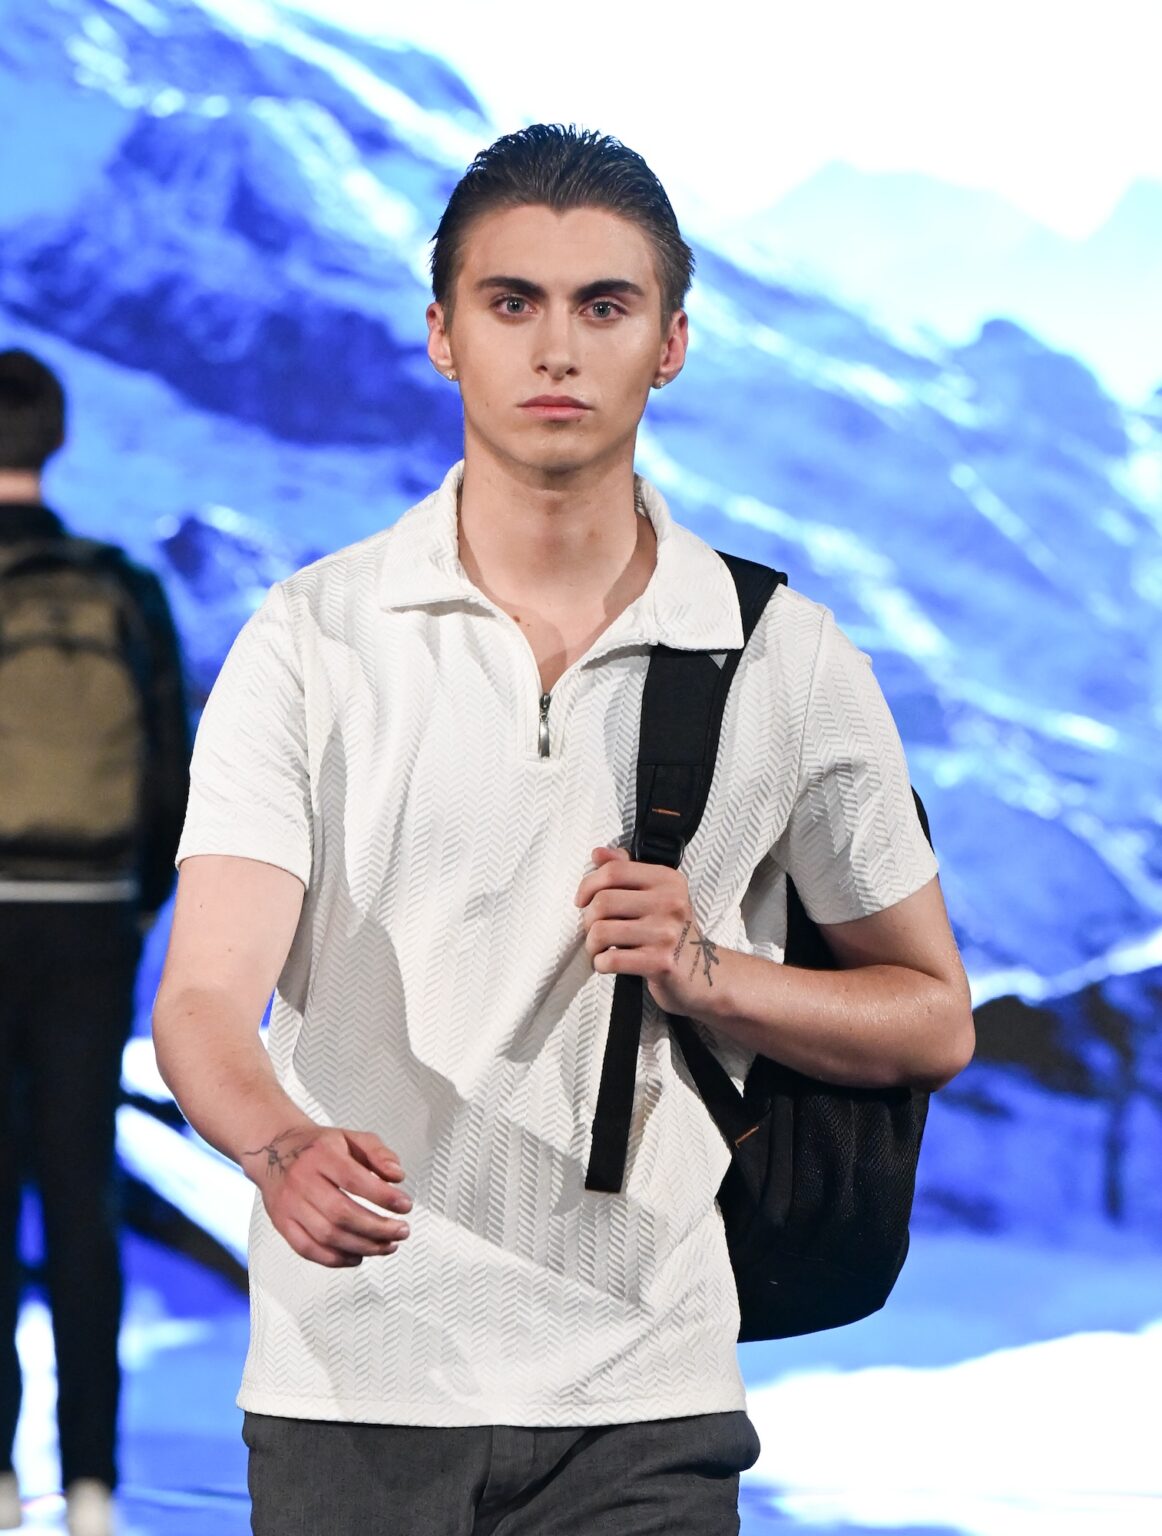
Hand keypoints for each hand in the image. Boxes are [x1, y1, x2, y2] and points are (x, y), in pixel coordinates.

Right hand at [240, 1124, 411, 1267]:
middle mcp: (302, 1180)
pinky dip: (336, 1259)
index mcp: (321, 1155)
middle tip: (401, 1231)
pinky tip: (358, 1256)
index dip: (383, 1196)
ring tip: (386, 1245)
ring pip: (327, 1235)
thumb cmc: (317, 1147)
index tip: (405, 1204)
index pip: (355, 1179)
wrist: (275, 1150)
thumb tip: (396, 1175)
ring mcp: (290, 1204)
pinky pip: (308, 1249)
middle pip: (341, 1213)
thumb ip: (378, 1153)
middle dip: (378, 1228)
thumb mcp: (351, 1138)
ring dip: (363, 1246)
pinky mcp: (282, 1223)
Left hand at [574, 846, 722, 1015]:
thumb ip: (626, 869)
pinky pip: (611, 960)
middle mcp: (670, 903)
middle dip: (588, 919)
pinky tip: (608, 962)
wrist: (703, 971)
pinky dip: (600, 963)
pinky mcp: (660, 963)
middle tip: (594, 929)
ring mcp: (666, 934)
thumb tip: (598, 853)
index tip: (582, 900)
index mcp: (668, 879)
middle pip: (603, 901)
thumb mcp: (656, 893)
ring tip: (600, 948)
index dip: (588, 885)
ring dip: (592, 944)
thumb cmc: (670, 930)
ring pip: (601, 931)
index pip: (613, 871)